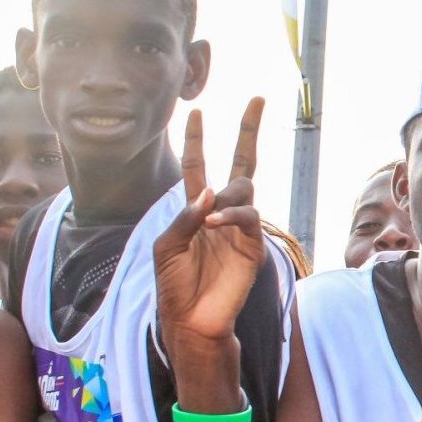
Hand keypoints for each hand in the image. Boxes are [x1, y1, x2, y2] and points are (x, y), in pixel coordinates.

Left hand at [154, 99, 265, 411]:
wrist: (192, 321)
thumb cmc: (174, 286)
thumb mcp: (165, 246)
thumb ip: (183, 216)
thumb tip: (208, 192)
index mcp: (196, 210)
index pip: (199, 166)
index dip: (199, 140)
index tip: (197, 112)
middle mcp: (222, 213)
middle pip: (240, 163)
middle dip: (247, 131)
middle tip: (256, 100)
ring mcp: (240, 227)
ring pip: (242, 189)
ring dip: (225, 195)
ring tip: (209, 215)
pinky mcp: (253, 246)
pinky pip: (248, 218)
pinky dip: (231, 216)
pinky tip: (214, 222)